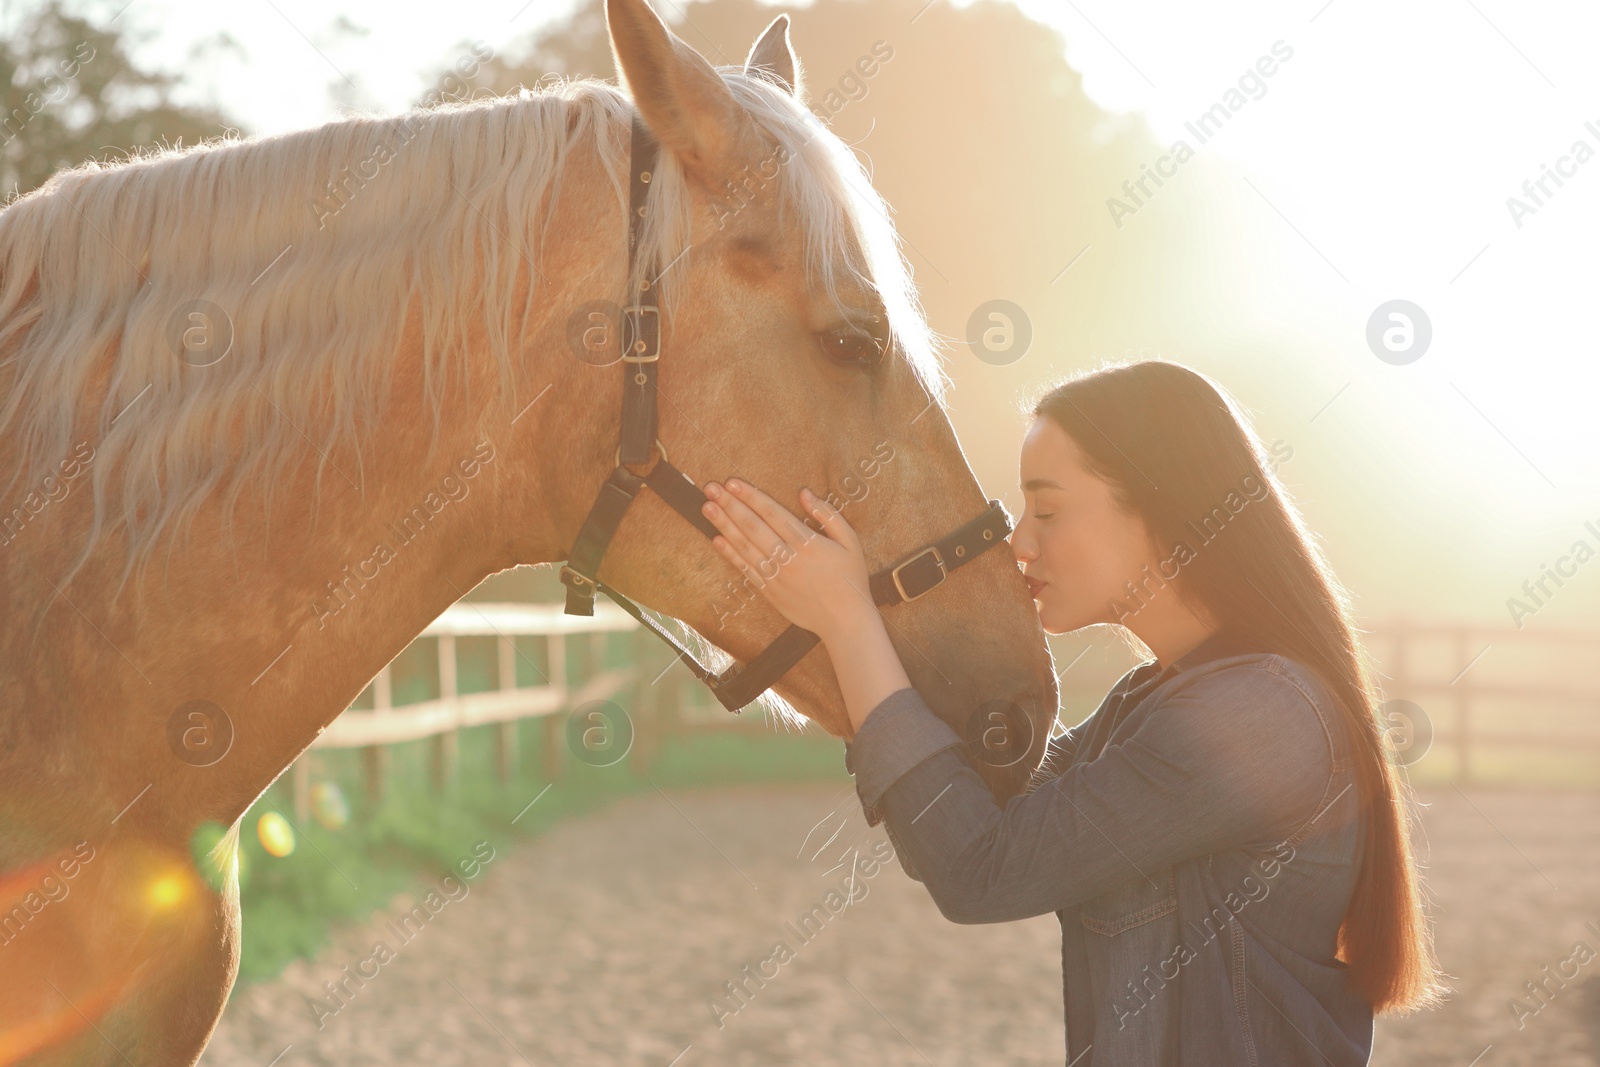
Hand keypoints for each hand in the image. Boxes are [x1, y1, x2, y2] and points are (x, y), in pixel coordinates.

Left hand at [700, 478, 874, 640]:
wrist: (845, 620)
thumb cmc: (851, 578)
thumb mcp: (850, 541)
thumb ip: (828, 515)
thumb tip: (804, 494)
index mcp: (807, 542)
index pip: (772, 513)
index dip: (751, 496)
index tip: (733, 483)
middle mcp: (788, 557)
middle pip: (753, 526)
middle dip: (730, 505)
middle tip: (711, 488)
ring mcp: (776, 576)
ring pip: (745, 546)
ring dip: (724, 525)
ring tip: (707, 508)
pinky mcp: (770, 592)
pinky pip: (746, 570)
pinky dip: (730, 554)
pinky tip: (717, 539)